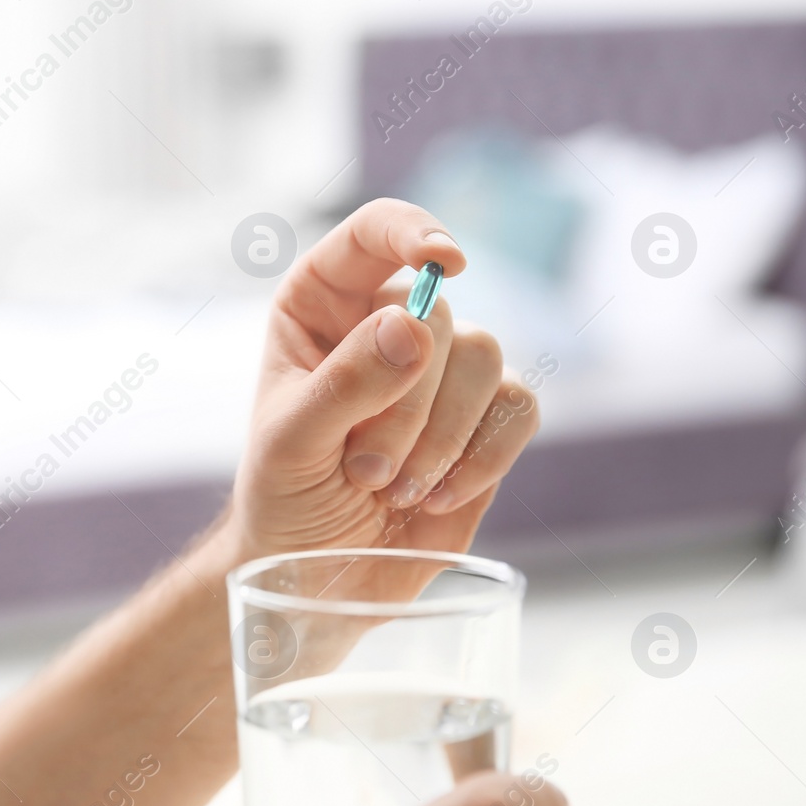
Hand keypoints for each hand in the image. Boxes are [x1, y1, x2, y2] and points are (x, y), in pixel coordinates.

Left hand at [224, 198, 538, 562]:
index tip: (444, 262)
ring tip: (394, 490)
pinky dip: (484, 456)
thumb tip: (411, 325)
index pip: (374, 232)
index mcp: (322, 304)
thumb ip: (346, 382)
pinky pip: (519, 408)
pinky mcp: (485, 419)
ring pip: (486, 356)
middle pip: (438, 315)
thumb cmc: (285, 497)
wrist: (319, 574)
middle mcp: (387, 320)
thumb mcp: (292, 443)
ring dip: (443, 436)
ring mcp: (442, 369)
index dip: (413, 233)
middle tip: (365, 469)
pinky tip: (438, 496)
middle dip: (407, 405)